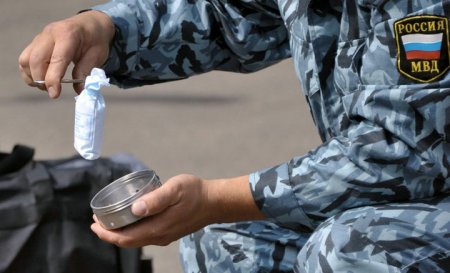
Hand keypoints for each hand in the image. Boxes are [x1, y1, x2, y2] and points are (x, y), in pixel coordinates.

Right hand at [18, 10, 114, 97]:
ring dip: (32, 77)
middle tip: (52, 92)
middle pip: (36, 59)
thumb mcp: (97, 55)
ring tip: (47, 87)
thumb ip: (86, 72)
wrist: (90, 24)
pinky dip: (29, 73)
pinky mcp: (35, 43)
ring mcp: (40, 37)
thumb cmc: (95, 40)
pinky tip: (41, 80)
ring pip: (26, 60)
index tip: (54, 95)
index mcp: (68, 35)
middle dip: (41, 80)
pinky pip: (25, 59)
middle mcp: (50, 34)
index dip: (53, 79)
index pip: (57, 59)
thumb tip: (79, 91)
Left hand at [91, 174, 265, 247]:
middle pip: (128, 241)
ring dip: (120, 232)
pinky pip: (144, 236)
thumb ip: (156, 199)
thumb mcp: (175, 189)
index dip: (106, 233)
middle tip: (96, 220)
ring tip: (109, 219)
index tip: (93, 223)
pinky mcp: (168, 232)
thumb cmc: (195, 192)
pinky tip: (130, 218)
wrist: (214, 202)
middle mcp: (159, 236)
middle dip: (109, 233)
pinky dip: (132, 230)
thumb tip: (135, 209)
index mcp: (158, 228)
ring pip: (136, 240)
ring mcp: (164, 236)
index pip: (125, 238)